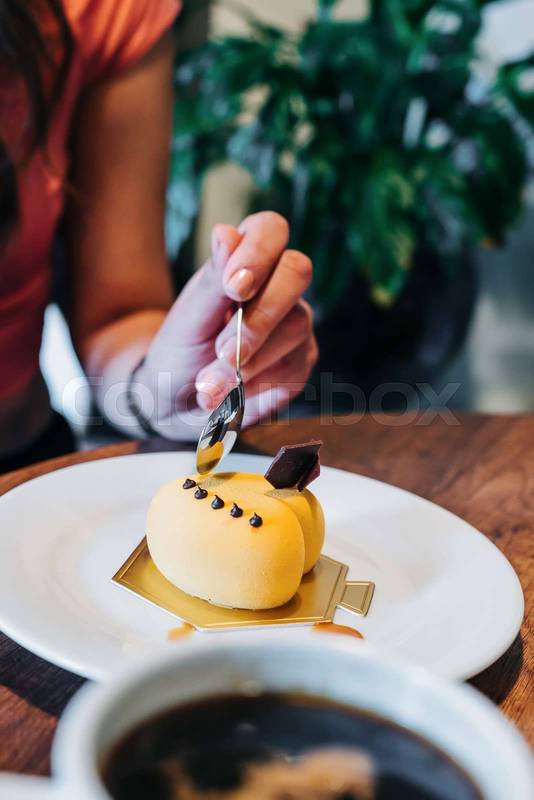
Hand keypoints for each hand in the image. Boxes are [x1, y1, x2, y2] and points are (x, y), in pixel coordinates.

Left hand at [139, 212, 317, 438]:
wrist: (179, 401)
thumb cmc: (182, 349)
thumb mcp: (189, 316)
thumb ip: (214, 278)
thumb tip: (225, 232)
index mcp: (248, 261)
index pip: (270, 230)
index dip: (257, 253)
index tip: (233, 289)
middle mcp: (279, 287)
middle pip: (296, 273)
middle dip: (258, 316)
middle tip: (222, 351)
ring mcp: (296, 324)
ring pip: (294, 328)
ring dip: (247, 362)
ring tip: (210, 384)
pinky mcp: (300, 363)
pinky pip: (291, 368)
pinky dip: (254, 386)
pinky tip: (230, 395)